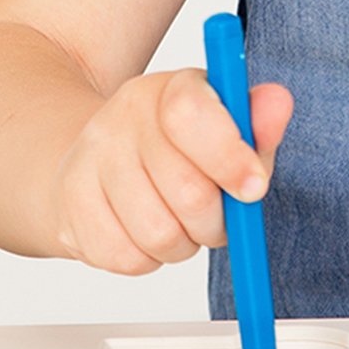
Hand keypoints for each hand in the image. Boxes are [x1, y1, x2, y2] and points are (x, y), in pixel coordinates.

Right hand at [51, 68, 293, 275]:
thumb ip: (258, 123)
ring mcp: (90, 159)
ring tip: (180, 223)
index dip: (229, 157)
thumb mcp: (226, 130)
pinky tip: (145, 232)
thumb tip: (278, 102)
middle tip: (217, 216)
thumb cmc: (179, 150)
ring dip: (184, 243)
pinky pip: (127, 258)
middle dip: (216, 220)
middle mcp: (123, 116)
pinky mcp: (70, 206)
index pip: (189, 114)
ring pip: (158, 233)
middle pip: (186, 190)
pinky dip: (149, 259)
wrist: (97, 164)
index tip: (254, 188)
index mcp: (170, 88)